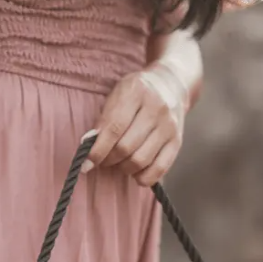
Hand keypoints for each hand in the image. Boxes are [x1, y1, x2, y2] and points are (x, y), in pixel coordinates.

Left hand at [81, 64, 188, 186]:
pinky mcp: (177, 141)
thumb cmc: (136, 93)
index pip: (113, 128)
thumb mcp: (117, 95)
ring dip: (124, 168)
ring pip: (140, 161)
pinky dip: (143, 177)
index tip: (85, 164)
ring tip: (119, 163)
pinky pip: (159, 170)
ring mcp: (169, 126)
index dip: (97, 151)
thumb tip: (88, 147)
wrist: (171, 83)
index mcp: (136, 91)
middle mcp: (156, 108)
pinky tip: (135, 172)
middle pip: (126, 147)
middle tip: (103, 160)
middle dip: (109, 160)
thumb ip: (104, 119)